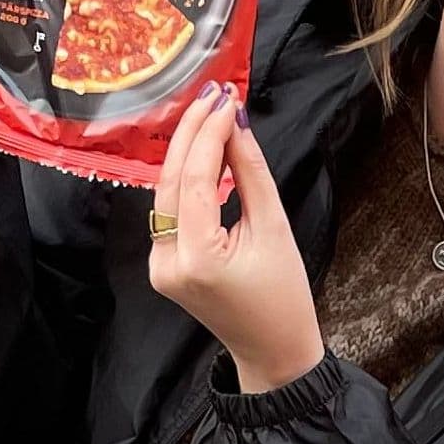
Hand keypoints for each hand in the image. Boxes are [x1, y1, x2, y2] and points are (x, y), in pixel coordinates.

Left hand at [148, 81, 322, 394]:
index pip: (195, 179)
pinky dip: (186, 179)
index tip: (226, 100)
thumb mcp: (274, 229)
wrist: (272, 349)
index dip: (209, 134)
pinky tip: (204, 152)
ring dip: (187, 151)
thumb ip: (251, 173)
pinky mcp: (162, 263)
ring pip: (166, 193)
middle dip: (192, 133)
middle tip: (214, 94)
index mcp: (198, 259)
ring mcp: (159, 265)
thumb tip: (236, 124)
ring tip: (210, 113)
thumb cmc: (284, 296)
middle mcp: (168, 262)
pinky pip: (170, 210)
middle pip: (171, 181)